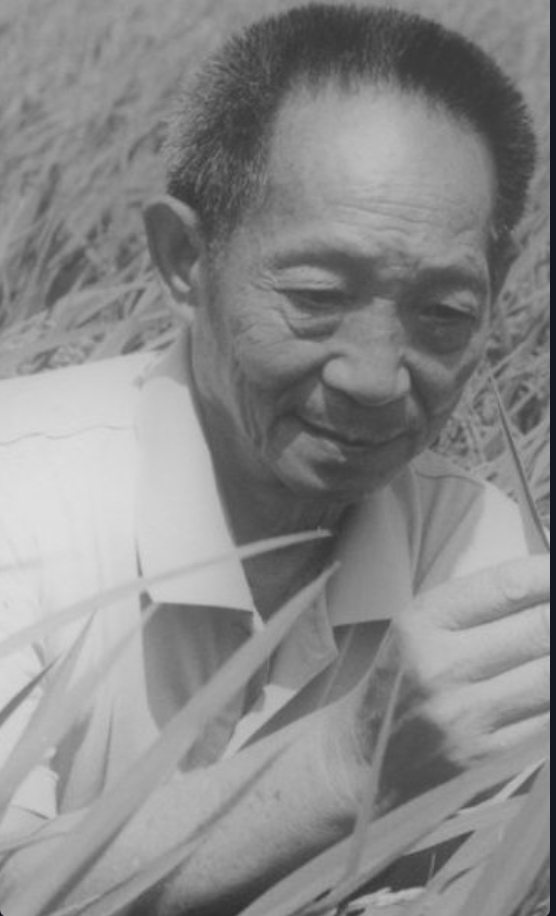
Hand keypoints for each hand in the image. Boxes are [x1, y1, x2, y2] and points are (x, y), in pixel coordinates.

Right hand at [349, 555, 549, 805]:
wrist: (365, 757)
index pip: (507, 587)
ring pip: (550, 677)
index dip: (547, 576)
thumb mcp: (421, 628)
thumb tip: (547, 589)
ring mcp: (465, 716)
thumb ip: (479, 606)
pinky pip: (547, 722)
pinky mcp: (487, 758)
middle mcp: (441, 666)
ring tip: (551, 648)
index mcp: (424, 622)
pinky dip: (553, 699)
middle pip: (540, 629)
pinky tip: (547, 686)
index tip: (555, 573)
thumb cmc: (403, 681)